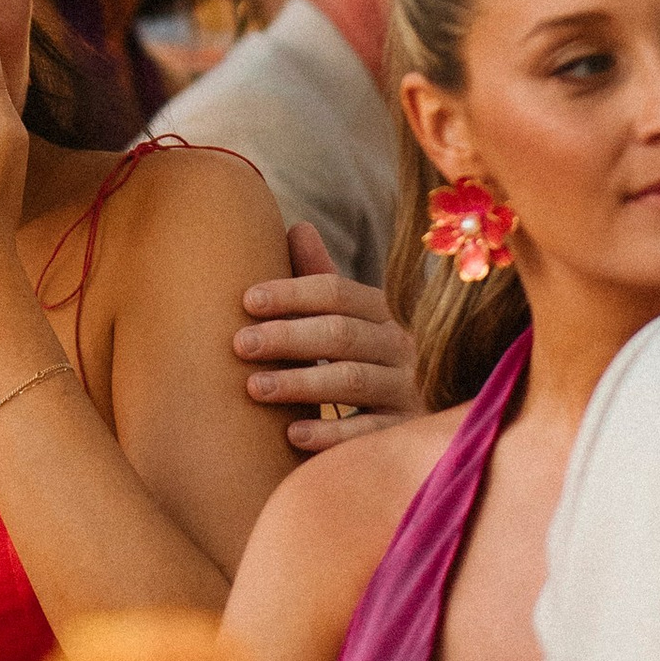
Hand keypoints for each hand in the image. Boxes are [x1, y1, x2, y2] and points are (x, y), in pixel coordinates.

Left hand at [233, 222, 418, 451]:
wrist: (418, 423)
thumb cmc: (363, 360)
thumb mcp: (348, 320)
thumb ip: (321, 279)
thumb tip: (299, 226)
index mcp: (384, 311)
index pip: (337, 292)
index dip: (291, 293)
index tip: (247, 300)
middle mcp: (401, 346)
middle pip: (341, 333)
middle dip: (287, 336)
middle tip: (240, 344)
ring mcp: (407, 390)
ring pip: (352, 380)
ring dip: (300, 382)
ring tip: (254, 387)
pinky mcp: (405, 432)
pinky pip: (369, 433)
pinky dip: (332, 433)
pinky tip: (293, 434)